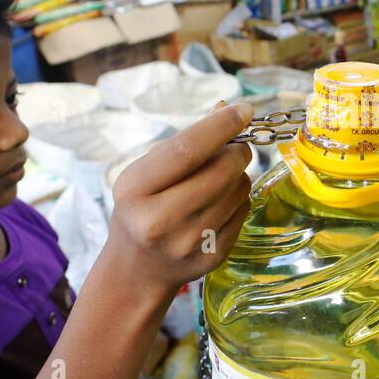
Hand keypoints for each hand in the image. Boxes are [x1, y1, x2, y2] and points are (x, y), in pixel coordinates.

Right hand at [107, 102, 254, 291]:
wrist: (138, 268)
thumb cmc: (142, 208)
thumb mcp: (146, 172)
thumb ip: (185, 142)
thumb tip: (228, 110)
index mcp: (135, 191)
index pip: (187, 150)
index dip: (220, 126)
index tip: (244, 109)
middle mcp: (160, 221)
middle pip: (222, 170)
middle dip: (237, 150)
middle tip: (233, 146)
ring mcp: (189, 243)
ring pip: (239, 188)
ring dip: (237, 174)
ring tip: (218, 179)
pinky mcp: (214, 256)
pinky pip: (244, 210)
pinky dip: (238, 198)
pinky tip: (218, 203)